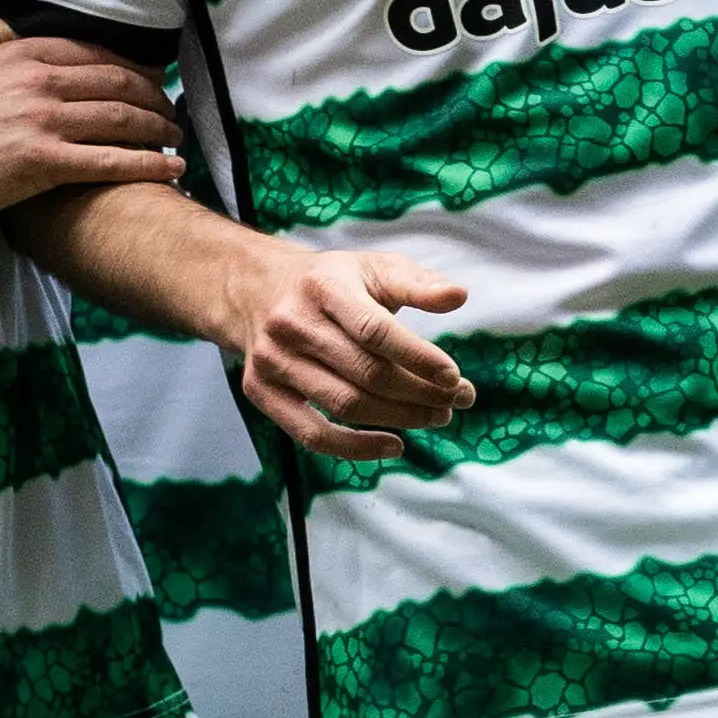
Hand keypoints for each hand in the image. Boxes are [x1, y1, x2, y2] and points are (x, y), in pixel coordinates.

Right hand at [0, 19, 180, 221]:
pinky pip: (108, 161)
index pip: (95, 54)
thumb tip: (20, 21)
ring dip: (158, 127)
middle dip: (154, 95)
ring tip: (176, 134)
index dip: (131, 65)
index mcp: (24, 53)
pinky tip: (170, 168)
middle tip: (171, 107)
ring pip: (119, 119)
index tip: (150, 77)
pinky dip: (147, 164)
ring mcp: (44, 123)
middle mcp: (41, 82)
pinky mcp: (44, 164)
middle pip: (117, 83)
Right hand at [222, 243, 474, 460]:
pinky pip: (312, 434)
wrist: (257, 289)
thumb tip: (459, 296)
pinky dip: (356, 448)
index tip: (454, 377)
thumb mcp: (373, 268)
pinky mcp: (261, 391)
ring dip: (399, 418)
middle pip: (366, 372)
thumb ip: (417, 283)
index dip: (418, 357)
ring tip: (436, 417)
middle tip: (458, 401)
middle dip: (420, 393)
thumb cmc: (332, 282)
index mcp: (324, 286)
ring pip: (345, 404)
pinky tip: (394, 445)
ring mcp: (273, 360)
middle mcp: (292, 322)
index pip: (375, 329)